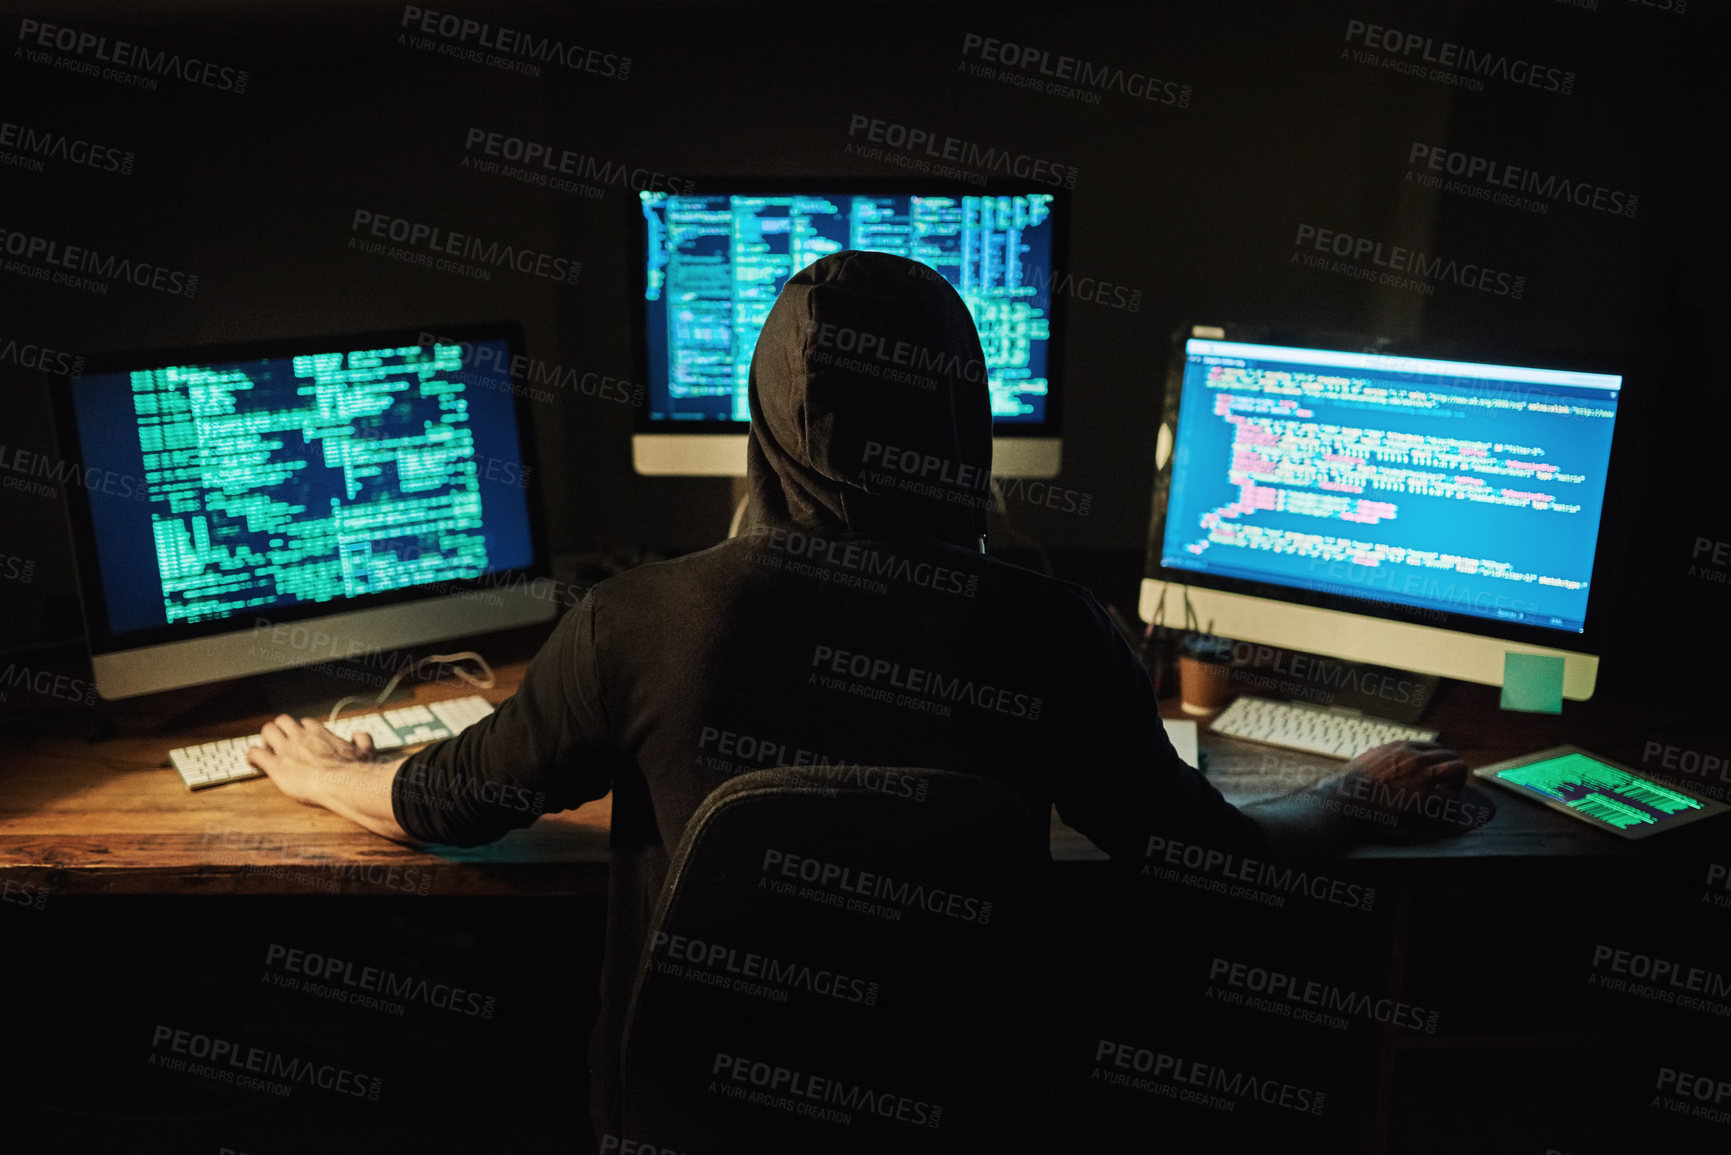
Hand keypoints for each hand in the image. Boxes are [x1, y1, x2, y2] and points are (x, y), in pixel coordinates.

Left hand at [248, 714, 378, 805]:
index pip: (305, 723)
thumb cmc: (356, 770)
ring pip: (266, 730)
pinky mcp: (276, 766)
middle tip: (280, 745)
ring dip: (265, 740)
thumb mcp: (366, 750)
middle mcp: (301, 737)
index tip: (301, 740)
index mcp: (321, 733)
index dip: (301, 731)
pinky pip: (254, 753)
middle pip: (282, 721)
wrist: (345, 784)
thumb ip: (362, 739)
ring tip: (267, 752)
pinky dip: (252, 757)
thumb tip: (359, 735)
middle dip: (279, 730)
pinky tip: (255, 764)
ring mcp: (287, 750)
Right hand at [1326, 740, 1468, 824]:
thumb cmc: (1352, 779)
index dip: (1439, 758)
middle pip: (1450, 755)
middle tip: (1449, 782)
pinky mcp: (1425, 796)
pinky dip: (1452, 802)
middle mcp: (1416, 757)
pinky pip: (1452, 797)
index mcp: (1402, 747)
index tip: (1437, 769)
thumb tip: (1380, 757)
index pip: (1433, 746)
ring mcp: (1422, 775)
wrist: (1349, 794)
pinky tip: (1445, 807)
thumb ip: (1382, 755)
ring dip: (1458, 781)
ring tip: (1452, 792)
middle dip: (1453, 769)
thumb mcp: (1368, 758)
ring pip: (1458, 769)